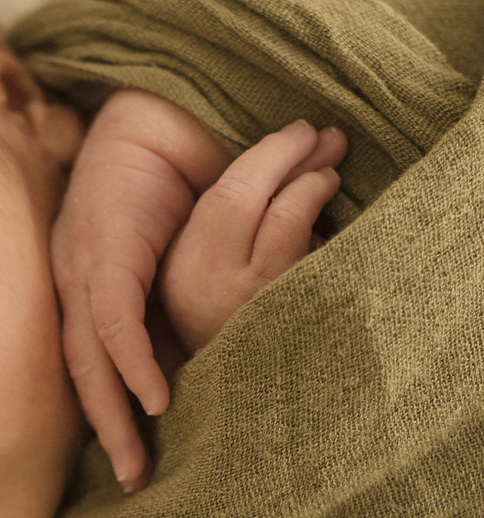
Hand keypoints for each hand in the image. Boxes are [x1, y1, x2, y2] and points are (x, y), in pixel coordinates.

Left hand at [52, 94, 222, 492]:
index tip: (136, 458)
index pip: (89, 364)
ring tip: (139, 461)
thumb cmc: (170, 176)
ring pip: (90, 359)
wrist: (158, 111)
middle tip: (136, 483)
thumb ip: (176, 294)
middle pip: (81, 374)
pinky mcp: (102, 250)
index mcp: (84, 284)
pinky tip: (154, 396)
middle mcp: (73, 283)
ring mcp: (81, 267)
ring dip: (115, 414)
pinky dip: (132, 362)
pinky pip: (113, 320)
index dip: (109, 412)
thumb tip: (207, 340)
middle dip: (109, 431)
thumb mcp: (172, 248)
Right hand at [158, 120, 346, 353]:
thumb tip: (276, 155)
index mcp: (186, 268)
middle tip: (327, 138)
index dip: (272, 155)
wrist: (230, 385)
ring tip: (330, 171)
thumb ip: (221, 214)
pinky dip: (325, 234)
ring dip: (318, 191)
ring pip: (298, 231)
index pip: (231, 195)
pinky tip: (329, 216)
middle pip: (269, 206)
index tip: (297, 132)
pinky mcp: (295, 323)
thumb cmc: (205, 304)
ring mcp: (261, 309)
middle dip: (301, 163)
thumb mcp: (192, 258)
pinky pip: (318, 264)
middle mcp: (220, 290)